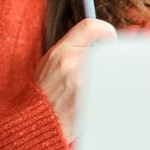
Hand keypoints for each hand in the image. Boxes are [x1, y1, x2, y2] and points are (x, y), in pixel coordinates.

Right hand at [35, 18, 116, 140]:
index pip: (90, 27)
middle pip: (107, 50)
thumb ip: (73, 50)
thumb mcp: (50, 64)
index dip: (105, 30)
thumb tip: (102, 42)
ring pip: (112, 71)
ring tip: (101, 85)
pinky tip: (100, 99)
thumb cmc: (45, 93)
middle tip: (110, 65)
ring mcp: (83, 83)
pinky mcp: (93, 100)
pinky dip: (111, 92)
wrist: (38, 123)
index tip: (109, 39)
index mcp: (61, 52)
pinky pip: (112, 89)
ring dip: (111, 77)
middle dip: (110, 58)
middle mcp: (72, 64)